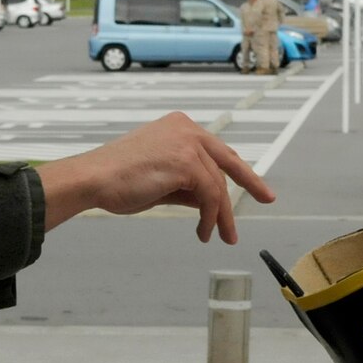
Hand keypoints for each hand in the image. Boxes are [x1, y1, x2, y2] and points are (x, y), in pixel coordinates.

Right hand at [38, 112, 275, 242]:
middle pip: (227, 160)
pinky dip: (210, 217)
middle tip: (267, 198)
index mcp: (179, 126)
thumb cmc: (118, 180)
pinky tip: (203, 232)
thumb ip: (187, 186)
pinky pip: (210, 195)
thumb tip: (210, 202)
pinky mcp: (187, 161)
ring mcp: (188, 142)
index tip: (254, 185)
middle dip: (250, 182)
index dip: (237, 170)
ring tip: (219, 237)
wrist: (94, 179)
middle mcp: (187, 128)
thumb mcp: (161, 181)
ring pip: (218, 185)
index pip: (216, 150)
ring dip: (220, 216)